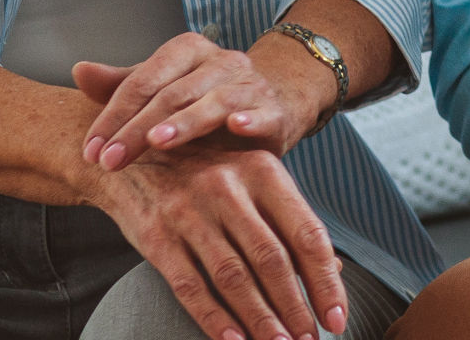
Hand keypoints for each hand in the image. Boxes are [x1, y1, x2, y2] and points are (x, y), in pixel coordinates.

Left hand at [77, 32, 332, 169]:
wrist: (266, 107)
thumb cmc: (201, 101)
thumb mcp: (161, 91)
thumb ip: (121, 85)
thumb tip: (79, 71)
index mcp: (187, 50)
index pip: (143, 80)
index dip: (113, 114)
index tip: (90, 151)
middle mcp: (220, 60)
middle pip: (172, 93)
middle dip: (137, 129)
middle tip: (109, 161)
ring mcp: (249, 83)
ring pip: (214, 100)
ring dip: (186, 121)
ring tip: (158, 141)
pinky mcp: (274, 110)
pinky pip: (261, 112)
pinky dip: (249, 118)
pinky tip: (235, 127)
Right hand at [86, 138, 348, 339]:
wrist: (132, 149)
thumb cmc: (206, 166)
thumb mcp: (251, 175)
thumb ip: (290, 217)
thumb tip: (335, 268)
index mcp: (261, 168)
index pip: (305, 231)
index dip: (325, 279)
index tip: (337, 317)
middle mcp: (228, 187)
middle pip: (271, 259)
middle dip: (294, 308)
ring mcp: (190, 211)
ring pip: (233, 277)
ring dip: (260, 319)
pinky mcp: (156, 235)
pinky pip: (190, 285)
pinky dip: (214, 318)